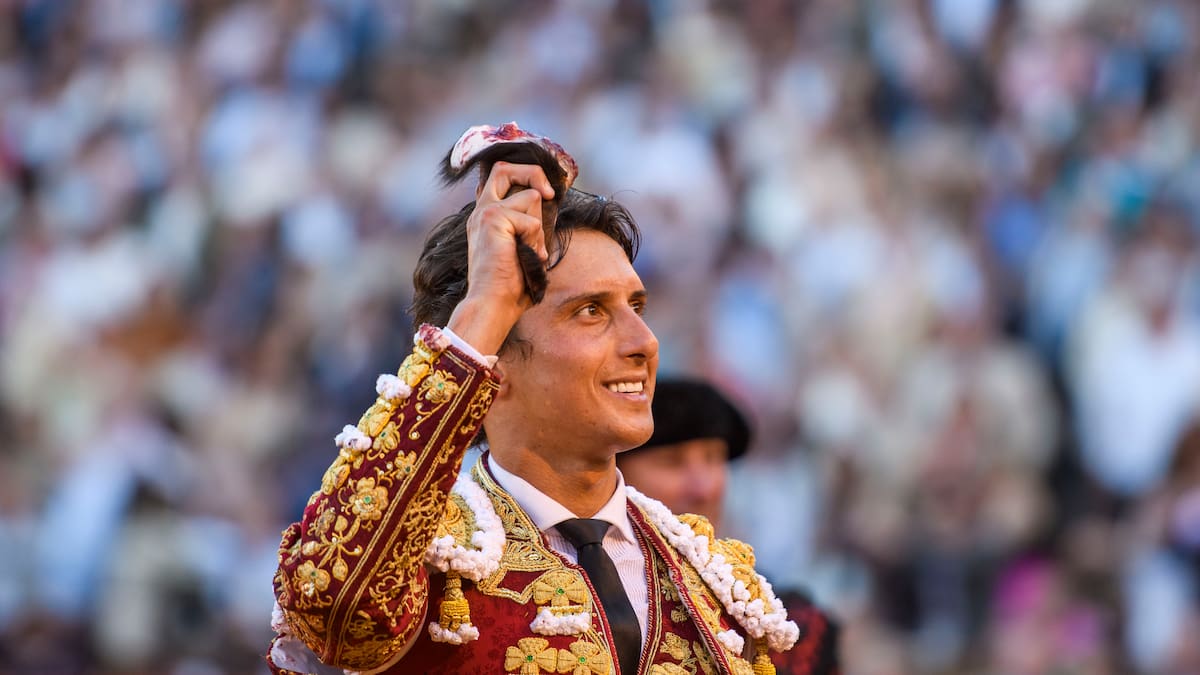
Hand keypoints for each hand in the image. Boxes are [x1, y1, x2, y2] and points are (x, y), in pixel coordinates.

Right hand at [447, 161, 555, 353]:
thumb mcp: (522, 247)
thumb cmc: (510, 286)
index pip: (499, 178)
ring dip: (539, 229)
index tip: (545, 191)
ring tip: (530, 254)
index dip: (523, 174)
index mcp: (485, 217)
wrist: (492, 304)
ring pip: (531, 199)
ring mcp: (485, 212)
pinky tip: (526, 259)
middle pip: (505, 168)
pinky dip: (536, 243)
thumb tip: (545, 201)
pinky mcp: (493, 218)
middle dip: (532, 174)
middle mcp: (481, 210)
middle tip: (549, 194)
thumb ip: (527, 223)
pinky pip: (533, 221)